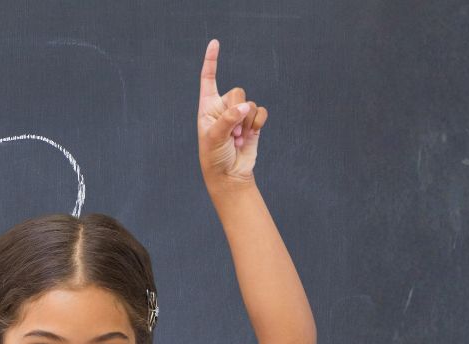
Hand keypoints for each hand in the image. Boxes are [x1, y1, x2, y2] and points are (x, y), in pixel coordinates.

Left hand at [197, 39, 267, 189]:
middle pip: (237, 92)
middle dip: (237, 112)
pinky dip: (258, 123)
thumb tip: (245, 107)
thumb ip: (228, 119)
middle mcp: (223, 107)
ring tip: (238, 139)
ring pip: (250, 104)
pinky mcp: (253, 123)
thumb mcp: (214, 138)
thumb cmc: (214, 157)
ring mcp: (239, 115)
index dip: (211, 60)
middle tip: (231, 134)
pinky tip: (251, 135)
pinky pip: (261, 112)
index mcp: (207, 107)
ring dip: (246, 123)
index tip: (215, 43)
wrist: (230, 175)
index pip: (208, 78)